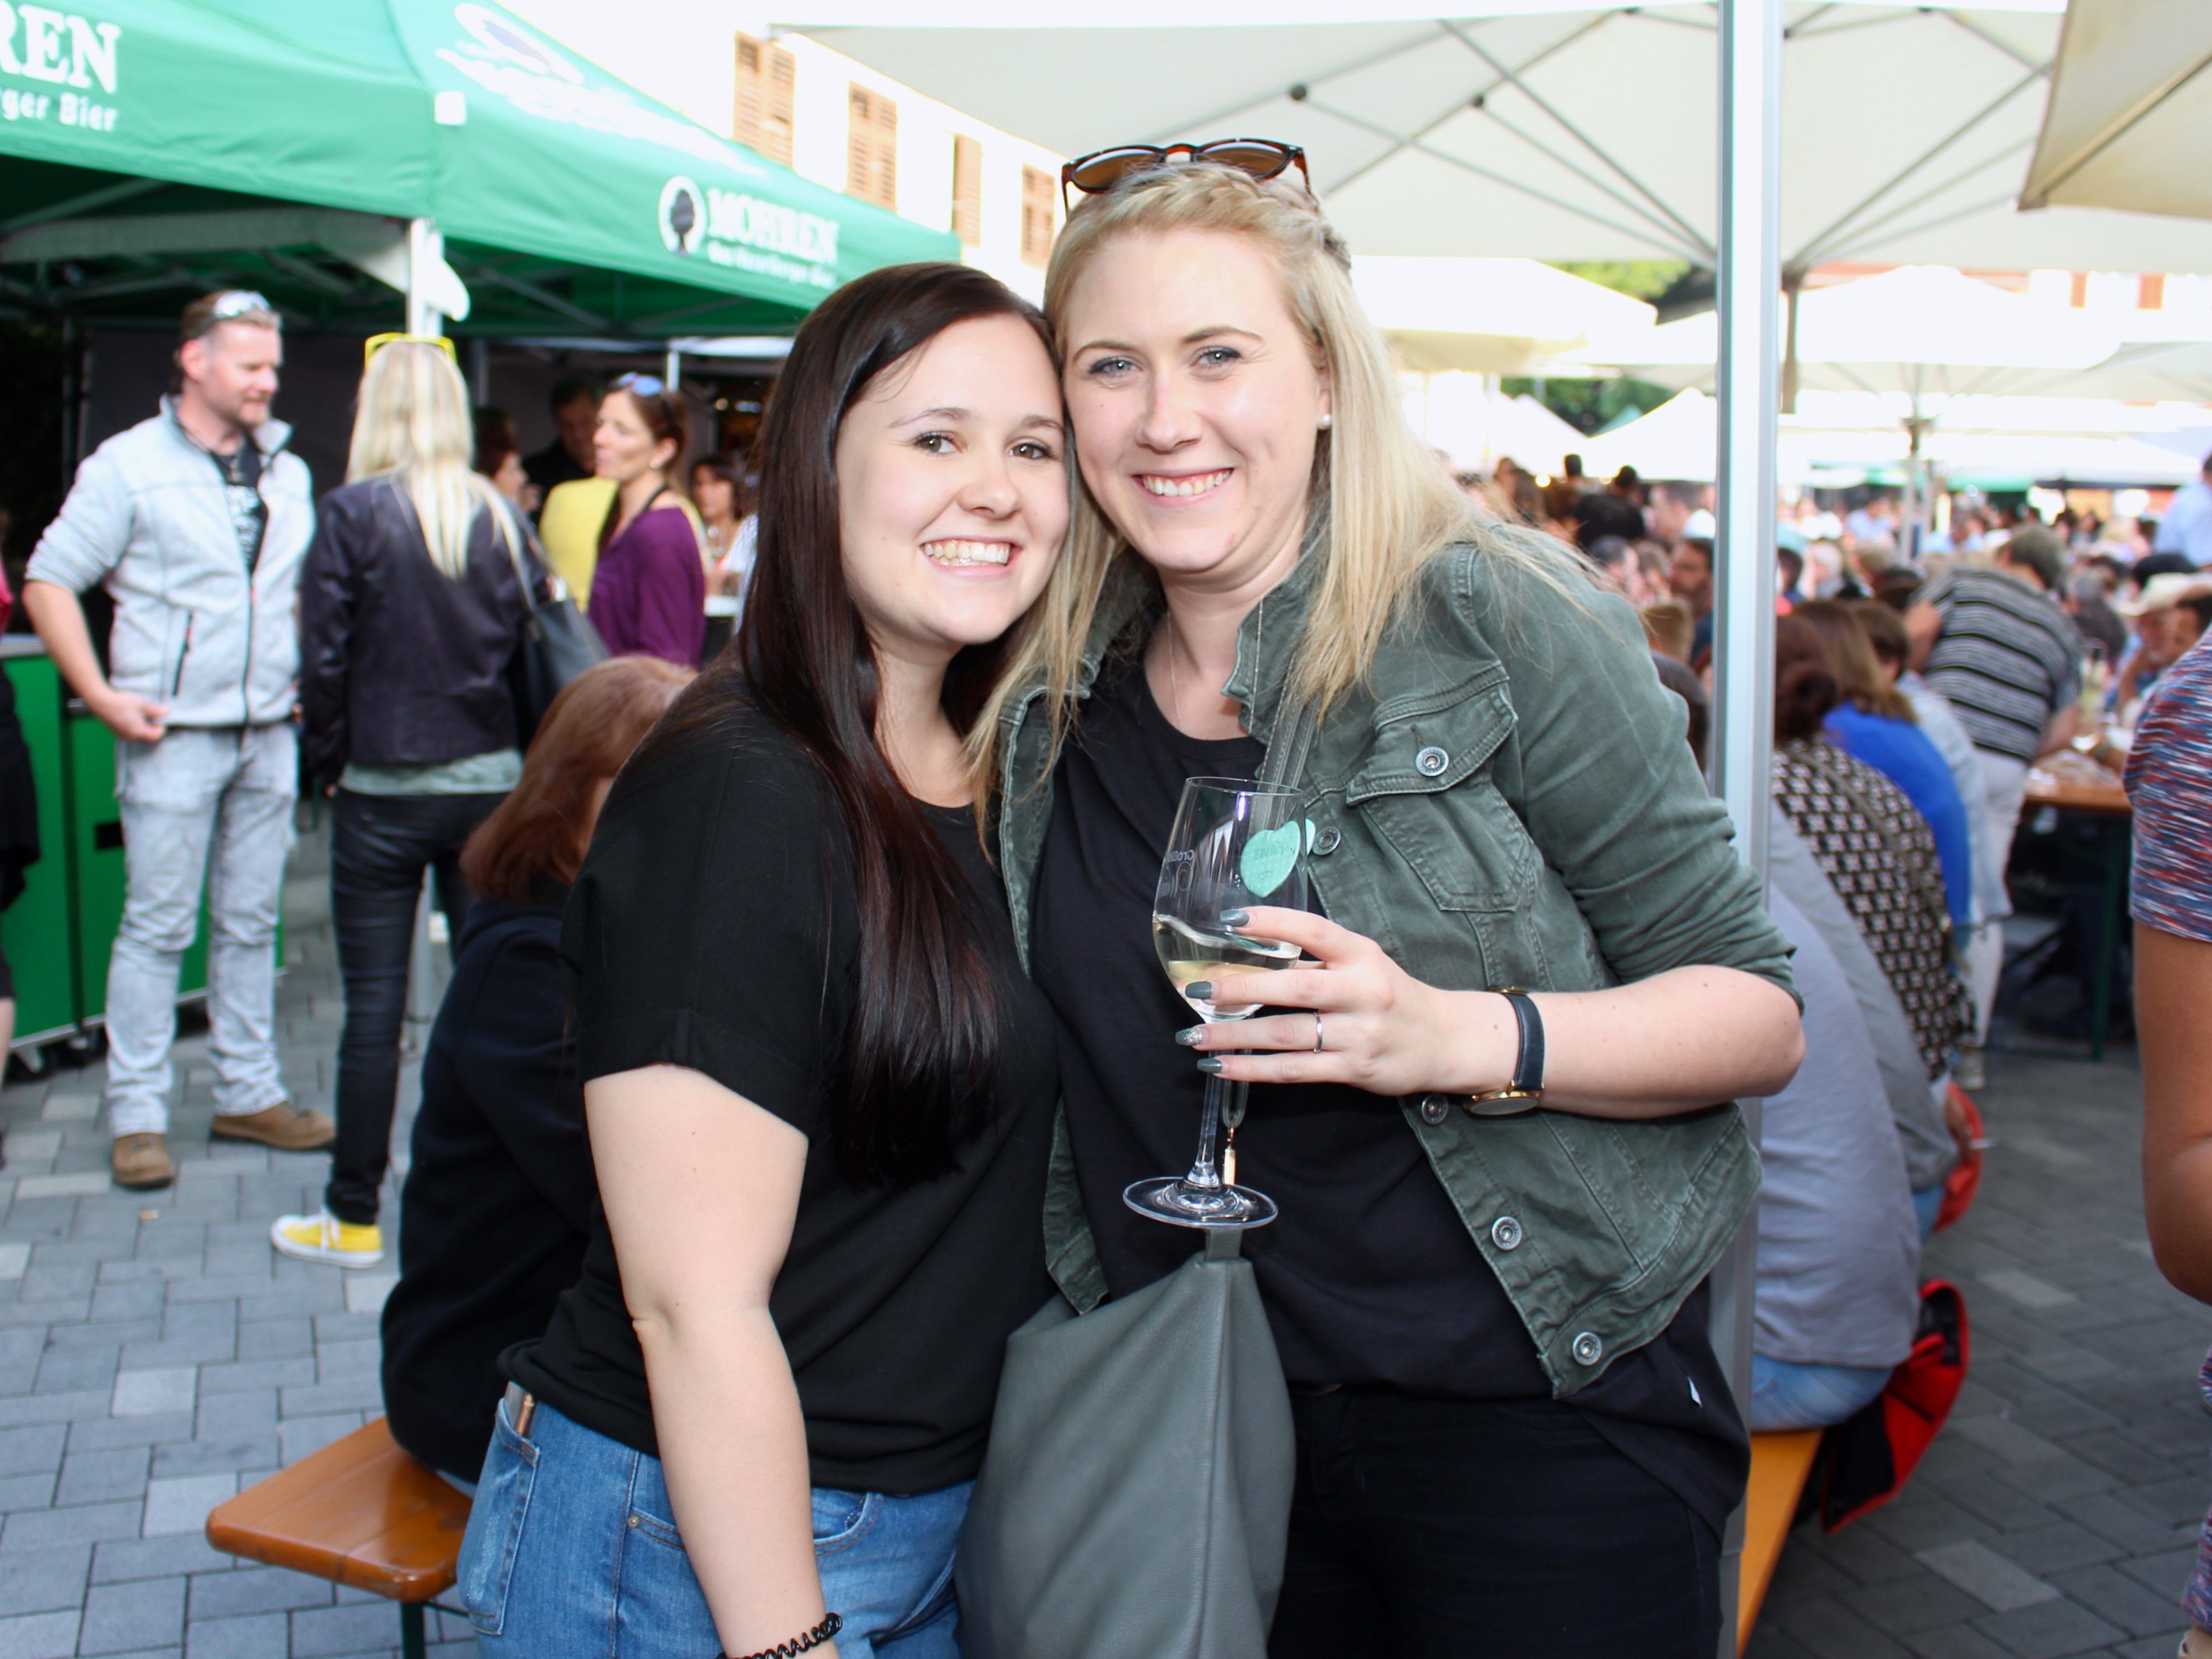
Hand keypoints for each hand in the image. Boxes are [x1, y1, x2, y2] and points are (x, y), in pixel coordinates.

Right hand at [90, 689, 167, 742]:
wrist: (99, 702)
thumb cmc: (121, 702)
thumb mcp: (142, 704)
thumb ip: (155, 710)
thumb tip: (167, 712)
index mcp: (138, 732)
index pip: (155, 736)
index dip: (160, 728)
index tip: (160, 718)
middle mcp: (130, 736)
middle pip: (147, 735)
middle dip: (152, 726)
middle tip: (151, 714)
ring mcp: (121, 734)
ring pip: (138, 733)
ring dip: (143, 726)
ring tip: (141, 713)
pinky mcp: (115, 731)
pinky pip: (129, 731)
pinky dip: (134, 725)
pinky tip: (131, 714)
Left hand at [1181, 906, 1514, 1097]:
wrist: (1444, 1041)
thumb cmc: (1390, 995)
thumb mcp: (1364, 963)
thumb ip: (1317, 959)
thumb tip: (1248, 954)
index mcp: (1361, 955)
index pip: (1314, 930)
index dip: (1272, 922)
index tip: (1229, 920)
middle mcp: (1362, 991)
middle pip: (1293, 987)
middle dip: (1240, 988)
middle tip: (1197, 989)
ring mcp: (1359, 1033)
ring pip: (1287, 1034)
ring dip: (1235, 1035)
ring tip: (1195, 1035)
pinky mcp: (1353, 1069)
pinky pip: (1294, 1070)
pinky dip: (1253, 1069)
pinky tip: (1221, 1067)